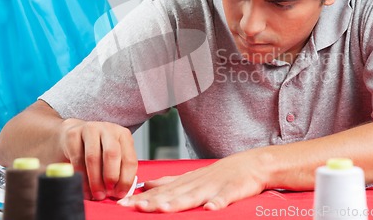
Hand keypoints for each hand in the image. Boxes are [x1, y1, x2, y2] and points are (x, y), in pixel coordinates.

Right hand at [59, 119, 137, 200]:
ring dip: (95, 180)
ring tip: (96, 194)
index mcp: (123, 135)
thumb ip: (118, 170)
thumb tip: (119, 193)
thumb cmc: (97, 149)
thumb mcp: (112, 156)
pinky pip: (77, 159)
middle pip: (112, 154)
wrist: (73, 135)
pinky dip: (81, 177)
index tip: (120, 194)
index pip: (130, 159)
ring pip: (93, 157)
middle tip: (107, 193)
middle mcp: (109, 129)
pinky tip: (83, 187)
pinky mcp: (73, 134)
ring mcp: (91, 129)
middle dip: (110, 177)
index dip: (126, 180)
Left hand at [117, 149, 270, 211]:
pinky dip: (218, 202)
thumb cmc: (218, 174)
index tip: (122, 204)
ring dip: (179, 202)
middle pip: (172, 194)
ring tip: (163, 209)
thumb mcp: (191, 176)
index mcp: (186, 182)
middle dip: (153, 201)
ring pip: (194, 196)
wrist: (250, 164)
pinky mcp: (232, 190)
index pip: (160, 192)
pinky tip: (210, 209)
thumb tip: (146, 184)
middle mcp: (196, 183)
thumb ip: (169, 182)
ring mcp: (214, 186)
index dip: (142, 198)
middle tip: (134, 207)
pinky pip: (225, 197)